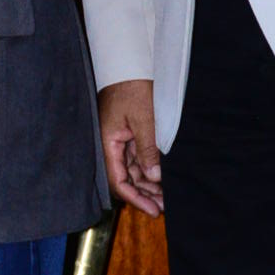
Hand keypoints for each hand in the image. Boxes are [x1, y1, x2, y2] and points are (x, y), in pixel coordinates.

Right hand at [99, 79, 162, 215]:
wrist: (130, 65)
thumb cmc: (133, 87)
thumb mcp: (143, 119)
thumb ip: (147, 149)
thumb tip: (154, 177)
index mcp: (108, 143)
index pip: (118, 180)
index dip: (135, 198)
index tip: (153, 209)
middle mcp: (111, 145)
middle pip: (125, 178)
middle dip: (144, 194)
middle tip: (165, 206)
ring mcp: (120, 140)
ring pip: (133, 170)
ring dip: (148, 184)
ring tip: (167, 196)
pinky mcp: (128, 135)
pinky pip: (137, 158)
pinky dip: (149, 170)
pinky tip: (162, 178)